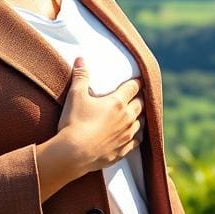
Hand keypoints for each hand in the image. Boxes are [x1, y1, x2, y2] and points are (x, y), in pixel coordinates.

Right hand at [58, 60, 143, 175]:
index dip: (137, 81)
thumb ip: (80, 76)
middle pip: (141, 104)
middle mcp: (126, 118)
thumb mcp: (75, 96)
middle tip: (140, 95)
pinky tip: (135, 136)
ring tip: (139, 114)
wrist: (72, 154)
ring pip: (142, 123)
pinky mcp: (123, 151)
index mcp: (117, 102)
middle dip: (140, 98)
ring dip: (140, 117)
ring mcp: (126, 136)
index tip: (139, 79)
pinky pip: (137, 142)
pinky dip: (137, 137)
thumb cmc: (74, 122)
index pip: (133, 87)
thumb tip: (80, 59)